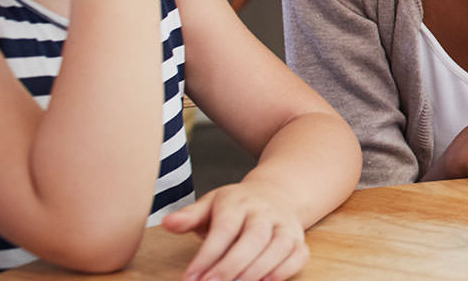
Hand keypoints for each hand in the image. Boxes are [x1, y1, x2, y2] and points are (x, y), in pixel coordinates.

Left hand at [161, 182, 309, 280]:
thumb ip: (190, 216)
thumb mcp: (210, 204)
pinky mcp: (299, 240)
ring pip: (278, 247)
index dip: (208, 254)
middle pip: (253, 238)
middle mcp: (265, 212)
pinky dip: (284, 271)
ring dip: (256, 271)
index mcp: (239, 202)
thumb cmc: (236, 206)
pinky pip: (298, 255)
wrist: (276, 194)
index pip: (225, 228)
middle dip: (231, 266)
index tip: (191, 277)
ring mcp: (285, 225)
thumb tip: (168, 223)